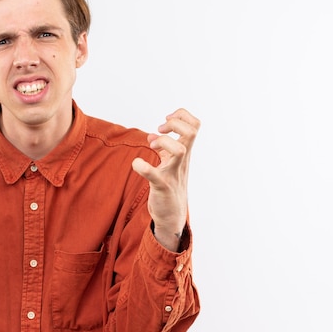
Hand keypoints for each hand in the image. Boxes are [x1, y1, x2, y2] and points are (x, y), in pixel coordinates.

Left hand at [132, 109, 199, 251]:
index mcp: (184, 153)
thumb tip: (151, 134)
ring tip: (152, 146)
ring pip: (180, 150)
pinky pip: (154, 174)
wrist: (172, 215)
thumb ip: (162, 148)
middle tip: (160, 131)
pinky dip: (142, 166)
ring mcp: (174, 173)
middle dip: (174, 124)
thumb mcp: (168, 164)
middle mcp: (182, 161)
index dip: (181, 116)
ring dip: (162, 142)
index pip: (195, 125)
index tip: (165, 122)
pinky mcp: (162, 186)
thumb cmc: (170, 186)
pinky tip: (137, 164)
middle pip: (192, 132)